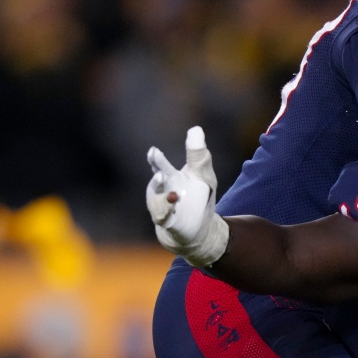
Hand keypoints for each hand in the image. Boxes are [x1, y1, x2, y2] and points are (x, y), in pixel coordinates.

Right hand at [146, 126, 229, 266]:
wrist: (200, 229)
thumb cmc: (199, 198)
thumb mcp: (203, 175)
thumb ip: (198, 155)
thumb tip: (196, 128)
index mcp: (171, 178)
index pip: (161, 166)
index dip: (156, 159)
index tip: (153, 151)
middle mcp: (163, 192)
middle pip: (159, 180)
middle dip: (158, 169)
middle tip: (154, 156)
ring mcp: (163, 209)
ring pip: (158, 202)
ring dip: (163, 197)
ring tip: (170, 187)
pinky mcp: (169, 224)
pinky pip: (164, 218)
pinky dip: (168, 211)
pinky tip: (174, 204)